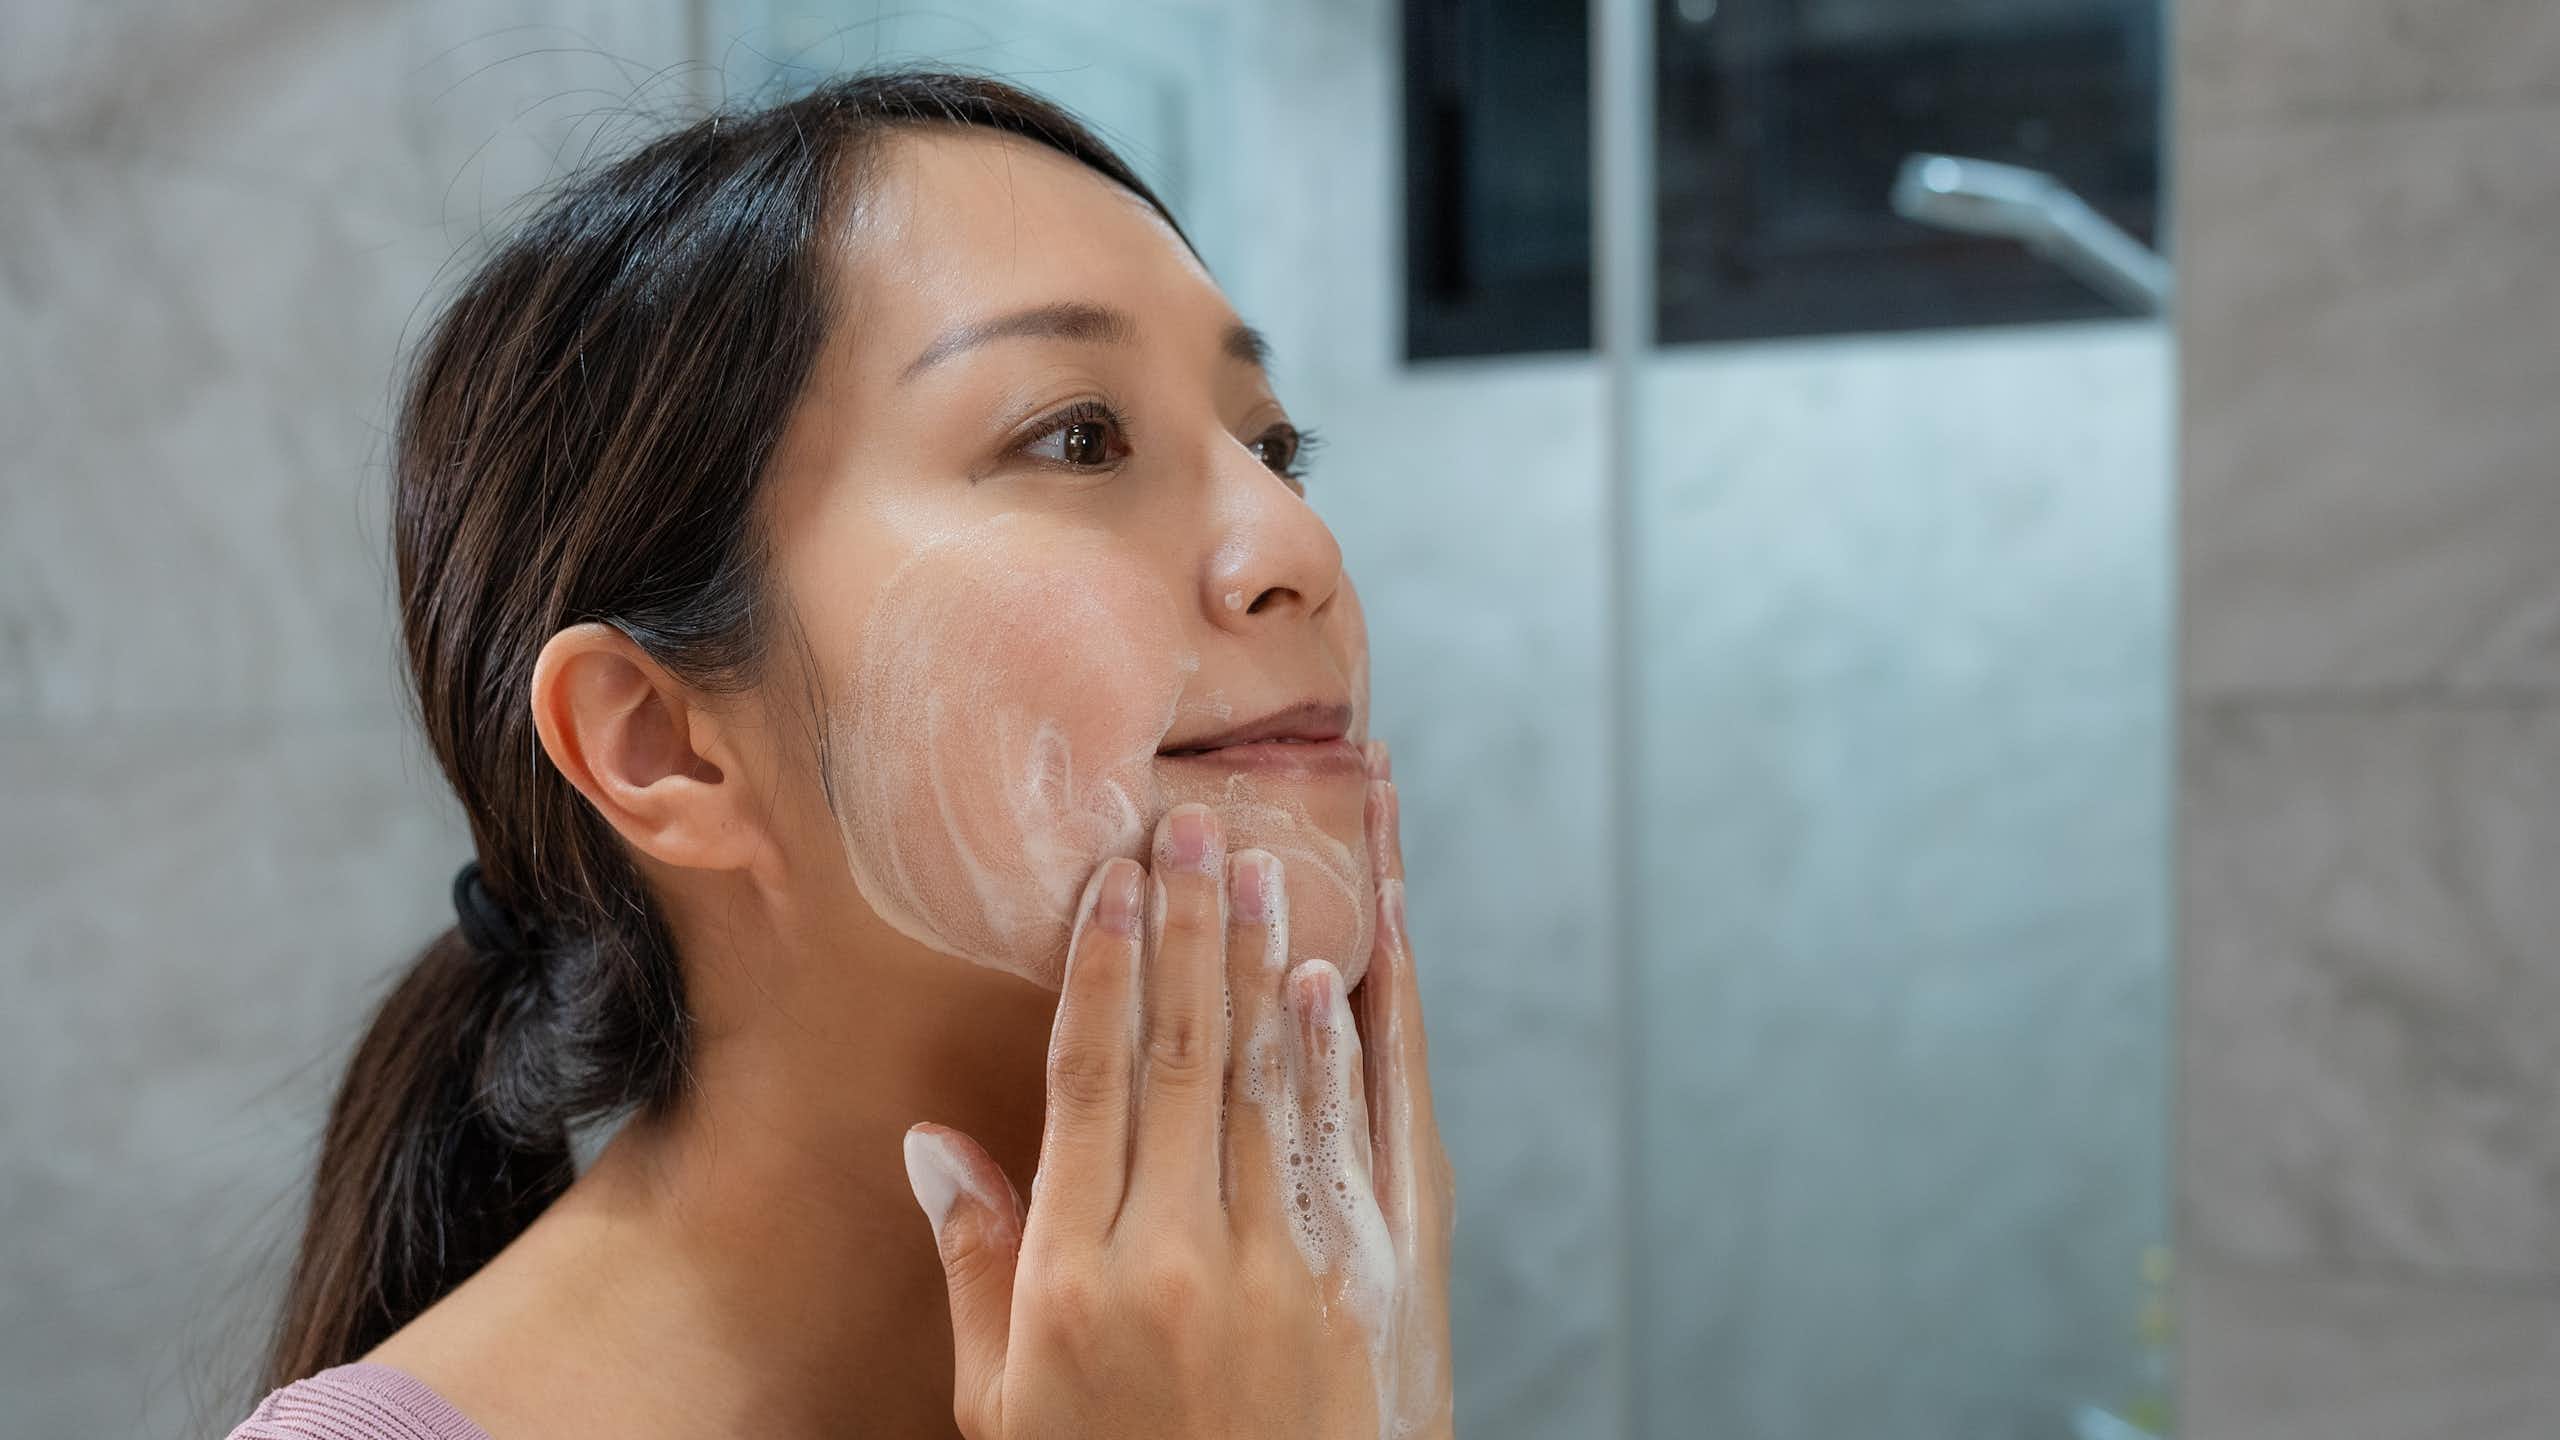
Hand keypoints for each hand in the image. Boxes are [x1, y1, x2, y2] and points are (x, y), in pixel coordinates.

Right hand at [902, 777, 1452, 1438]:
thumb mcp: (1006, 1409)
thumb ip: (976, 1268)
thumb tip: (931, 1145)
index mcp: (1081, 1281)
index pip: (1090, 1080)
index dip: (1101, 966)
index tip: (1111, 877)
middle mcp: (1190, 1257)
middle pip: (1190, 1050)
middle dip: (1192, 924)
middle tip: (1194, 822)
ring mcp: (1300, 1265)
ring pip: (1281, 1071)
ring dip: (1271, 953)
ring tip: (1266, 856)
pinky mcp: (1387, 1282)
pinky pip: (1368, 1131)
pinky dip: (1355, 1042)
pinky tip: (1343, 970)